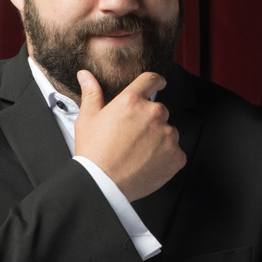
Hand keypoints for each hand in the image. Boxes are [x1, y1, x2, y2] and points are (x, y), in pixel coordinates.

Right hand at [73, 70, 186, 201]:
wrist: (103, 184)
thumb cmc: (94, 154)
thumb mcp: (87, 120)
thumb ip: (91, 94)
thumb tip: (86, 76)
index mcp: (132, 101)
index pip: (151, 80)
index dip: (156, 81)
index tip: (159, 84)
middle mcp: (153, 114)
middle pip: (160, 111)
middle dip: (150, 122)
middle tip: (134, 138)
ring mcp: (167, 135)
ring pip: (169, 132)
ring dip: (159, 140)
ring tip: (139, 153)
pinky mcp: (175, 156)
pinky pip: (176, 153)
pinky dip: (166, 158)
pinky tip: (148, 164)